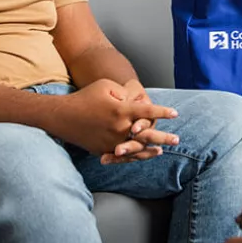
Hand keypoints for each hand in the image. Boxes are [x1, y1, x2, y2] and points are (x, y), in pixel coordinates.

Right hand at [51, 79, 177, 154]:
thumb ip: (124, 93)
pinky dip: (136, 156)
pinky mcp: (103, 149)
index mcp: (120, 110)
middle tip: (177, 139)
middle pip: (146, 135)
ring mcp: (110, 141)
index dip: (162, 112)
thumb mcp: (106, 86)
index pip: (147, 111)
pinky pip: (123, 156)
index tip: (175, 113)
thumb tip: (136, 103)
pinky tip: (143, 155)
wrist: (63, 116)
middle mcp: (118, 128)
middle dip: (163, 137)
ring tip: (164, 149)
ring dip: (151, 150)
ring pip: (136, 149)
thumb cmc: (86, 96)